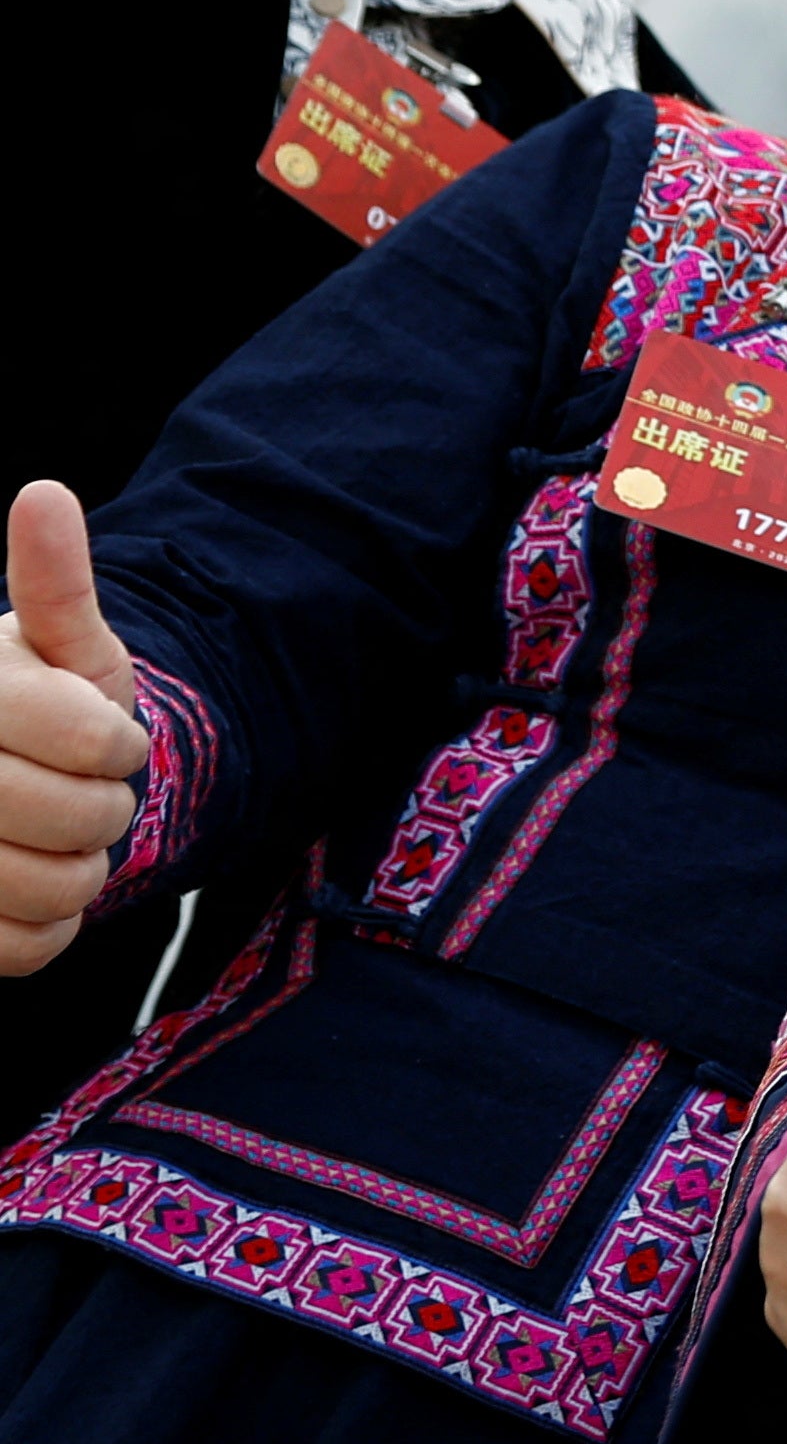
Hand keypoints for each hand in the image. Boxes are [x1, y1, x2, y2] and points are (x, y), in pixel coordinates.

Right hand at [0, 481, 149, 978]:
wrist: (13, 785)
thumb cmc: (42, 711)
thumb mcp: (62, 646)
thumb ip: (54, 582)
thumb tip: (43, 494)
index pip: (90, 738)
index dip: (116, 743)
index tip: (99, 735)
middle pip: (76, 819)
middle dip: (105, 807)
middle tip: (82, 792)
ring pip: (53, 888)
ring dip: (81, 871)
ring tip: (54, 839)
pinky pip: (25, 948)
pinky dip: (50, 926)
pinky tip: (26, 887)